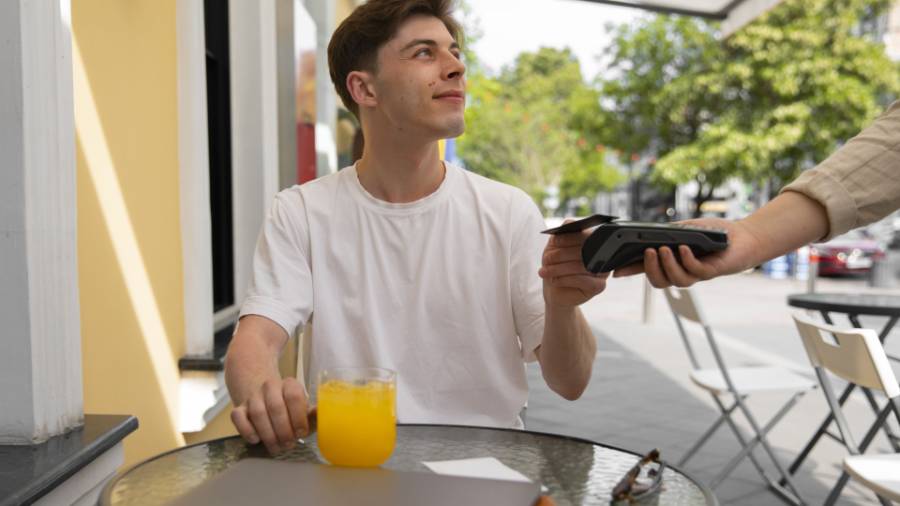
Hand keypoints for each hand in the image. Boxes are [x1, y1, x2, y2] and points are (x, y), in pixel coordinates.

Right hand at [230, 377, 313, 454]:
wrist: (264, 397)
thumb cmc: (289, 410)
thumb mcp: (303, 410)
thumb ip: (313, 414)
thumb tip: (322, 414)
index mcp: (289, 385)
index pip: (294, 396)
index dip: (298, 417)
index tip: (302, 433)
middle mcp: (270, 387)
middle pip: (275, 407)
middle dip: (283, 430)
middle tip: (289, 444)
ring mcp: (253, 397)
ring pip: (257, 413)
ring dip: (268, 434)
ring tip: (276, 447)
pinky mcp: (239, 408)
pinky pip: (237, 417)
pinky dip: (246, 430)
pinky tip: (256, 440)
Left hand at [539, 224, 609, 307]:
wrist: (556, 290)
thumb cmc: (557, 266)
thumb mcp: (556, 247)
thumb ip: (563, 233)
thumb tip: (569, 222)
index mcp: (595, 242)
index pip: (585, 235)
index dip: (569, 238)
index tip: (554, 242)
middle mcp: (603, 255)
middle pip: (583, 251)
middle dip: (560, 254)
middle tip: (545, 259)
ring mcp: (603, 271)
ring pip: (580, 266)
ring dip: (558, 268)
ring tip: (543, 271)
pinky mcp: (599, 286)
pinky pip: (582, 280)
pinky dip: (564, 279)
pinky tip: (553, 280)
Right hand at [613, 217, 764, 287]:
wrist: (742, 236)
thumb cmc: (713, 233)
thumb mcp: (685, 229)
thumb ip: (667, 233)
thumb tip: (649, 234)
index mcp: (672, 262)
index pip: (647, 268)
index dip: (631, 271)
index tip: (616, 271)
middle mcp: (682, 271)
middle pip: (660, 282)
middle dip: (651, 269)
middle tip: (649, 252)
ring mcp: (696, 274)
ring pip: (676, 280)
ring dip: (668, 265)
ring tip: (666, 249)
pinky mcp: (712, 272)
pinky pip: (696, 272)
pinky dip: (687, 260)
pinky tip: (684, 248)